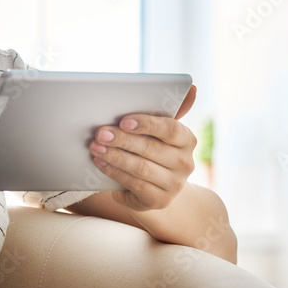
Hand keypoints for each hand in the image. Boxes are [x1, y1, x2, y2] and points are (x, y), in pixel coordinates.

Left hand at [88, 85, 196, 211]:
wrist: (152, 185)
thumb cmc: (150, 148)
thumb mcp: (157, 129)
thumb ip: (167, 109)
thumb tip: (192, 86)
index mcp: (187, 139)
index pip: (170, 129)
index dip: (146, 124)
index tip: (123, 121)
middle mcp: (186, 163)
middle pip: (151, 148)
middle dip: (122, 139)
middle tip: (100, 132)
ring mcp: (175, 184)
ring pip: (141, 167)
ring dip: (115, 156)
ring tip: (95, 147)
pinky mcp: (160, 201)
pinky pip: (135, 184)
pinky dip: (115, 172)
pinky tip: (100, 163)